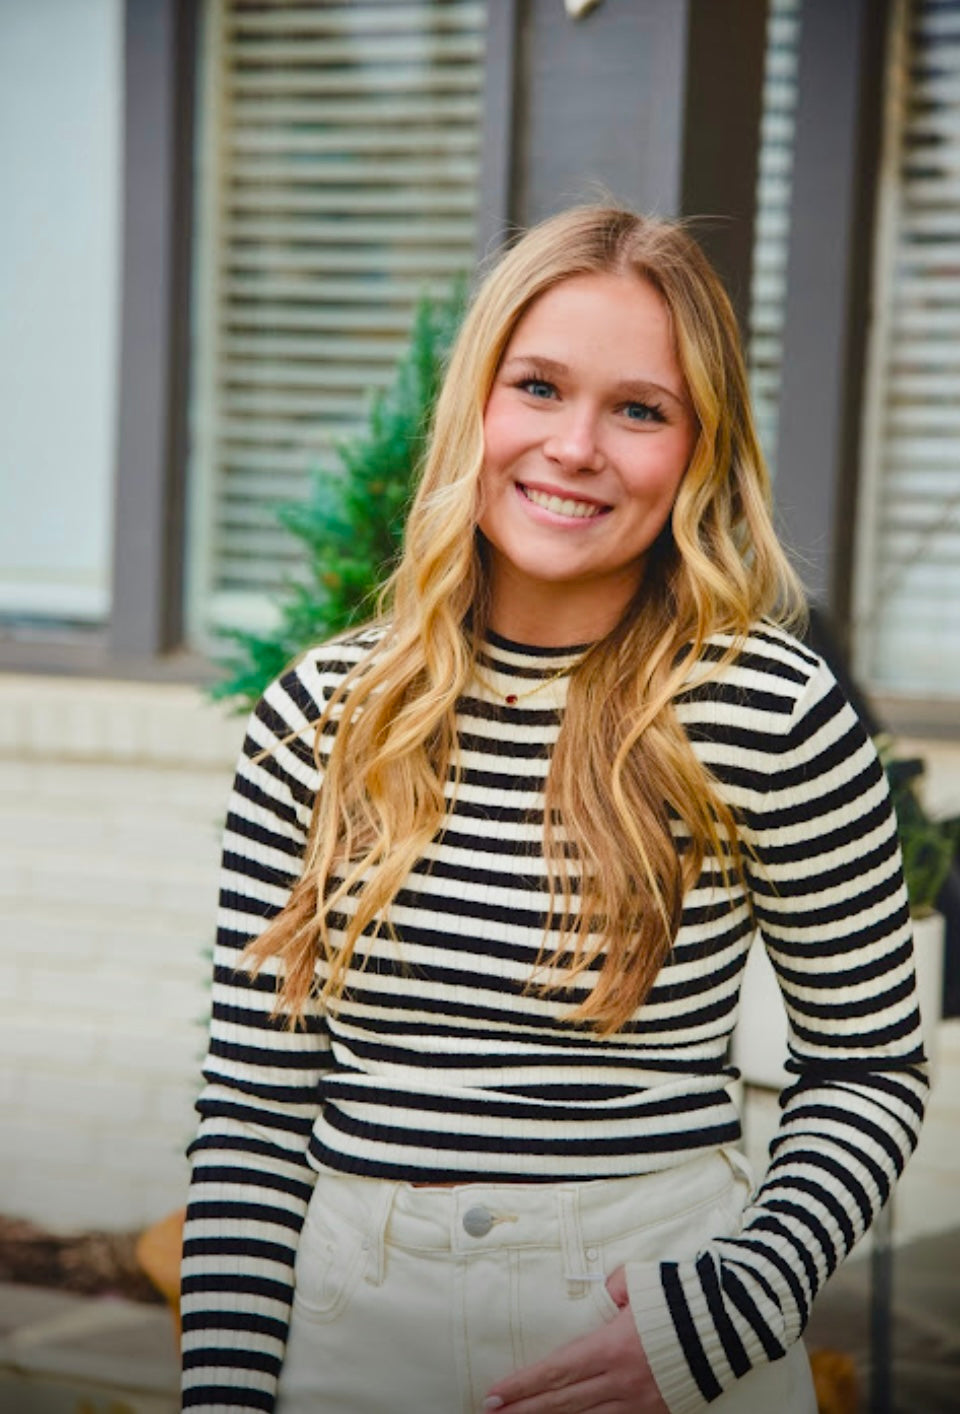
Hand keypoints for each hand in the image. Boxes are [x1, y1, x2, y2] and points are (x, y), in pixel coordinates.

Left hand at [482, 1266, 668, 1412]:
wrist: (731, 1322)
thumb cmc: (680, 1296)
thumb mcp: (636, 1282)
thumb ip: (609, 1290)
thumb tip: (595, 1293)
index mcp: (611, 1347)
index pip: (554, 1371)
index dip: (521, 1386)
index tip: (493, 1394)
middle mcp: (621, 1381)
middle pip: (563, 1402)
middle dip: (525, 1411)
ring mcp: (640, 1402)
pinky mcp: (659, 1412)